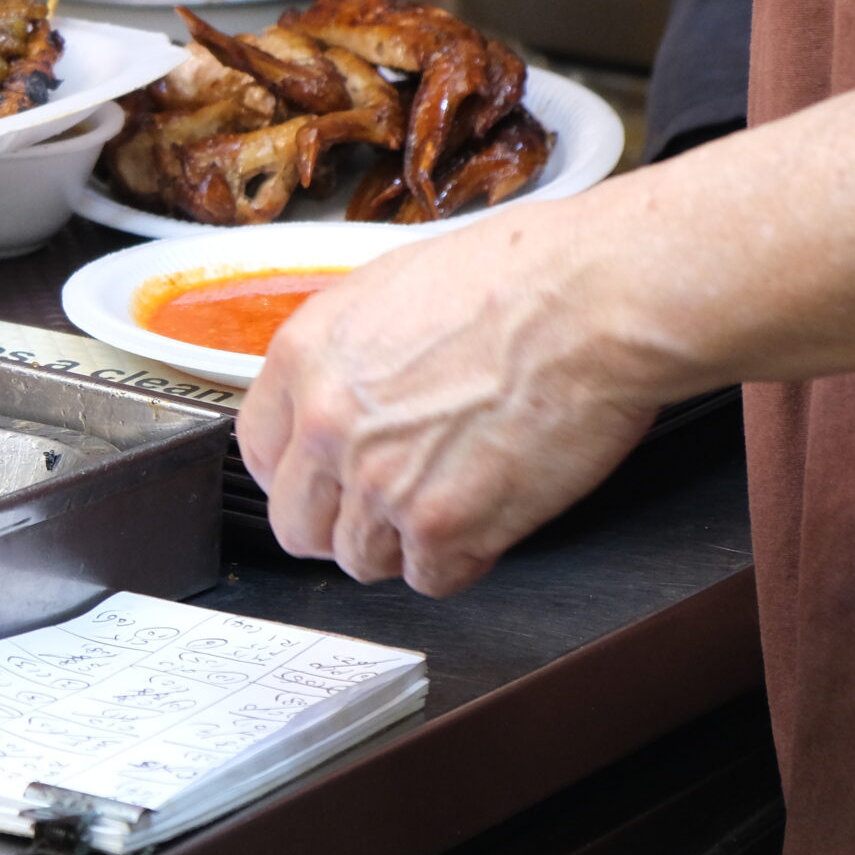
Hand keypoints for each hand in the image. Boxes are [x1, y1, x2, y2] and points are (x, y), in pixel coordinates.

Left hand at [235, 203, 666, 595]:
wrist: (595, 300)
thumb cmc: (519, 276)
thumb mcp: (391, 289)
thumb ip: (348, 356)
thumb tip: (337, 391)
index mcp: (306, 358)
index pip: (258, 450)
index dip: (294, 472)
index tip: (319, 479)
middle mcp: (329, 425)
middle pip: (297, 522)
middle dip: (337, 522)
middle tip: (381, 507)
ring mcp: (382, 483)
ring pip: (359, 559)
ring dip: (400, 543)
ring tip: (446, 503)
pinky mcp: (446, 527)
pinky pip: (430, 578)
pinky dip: (458, 561)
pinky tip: (484, 517)